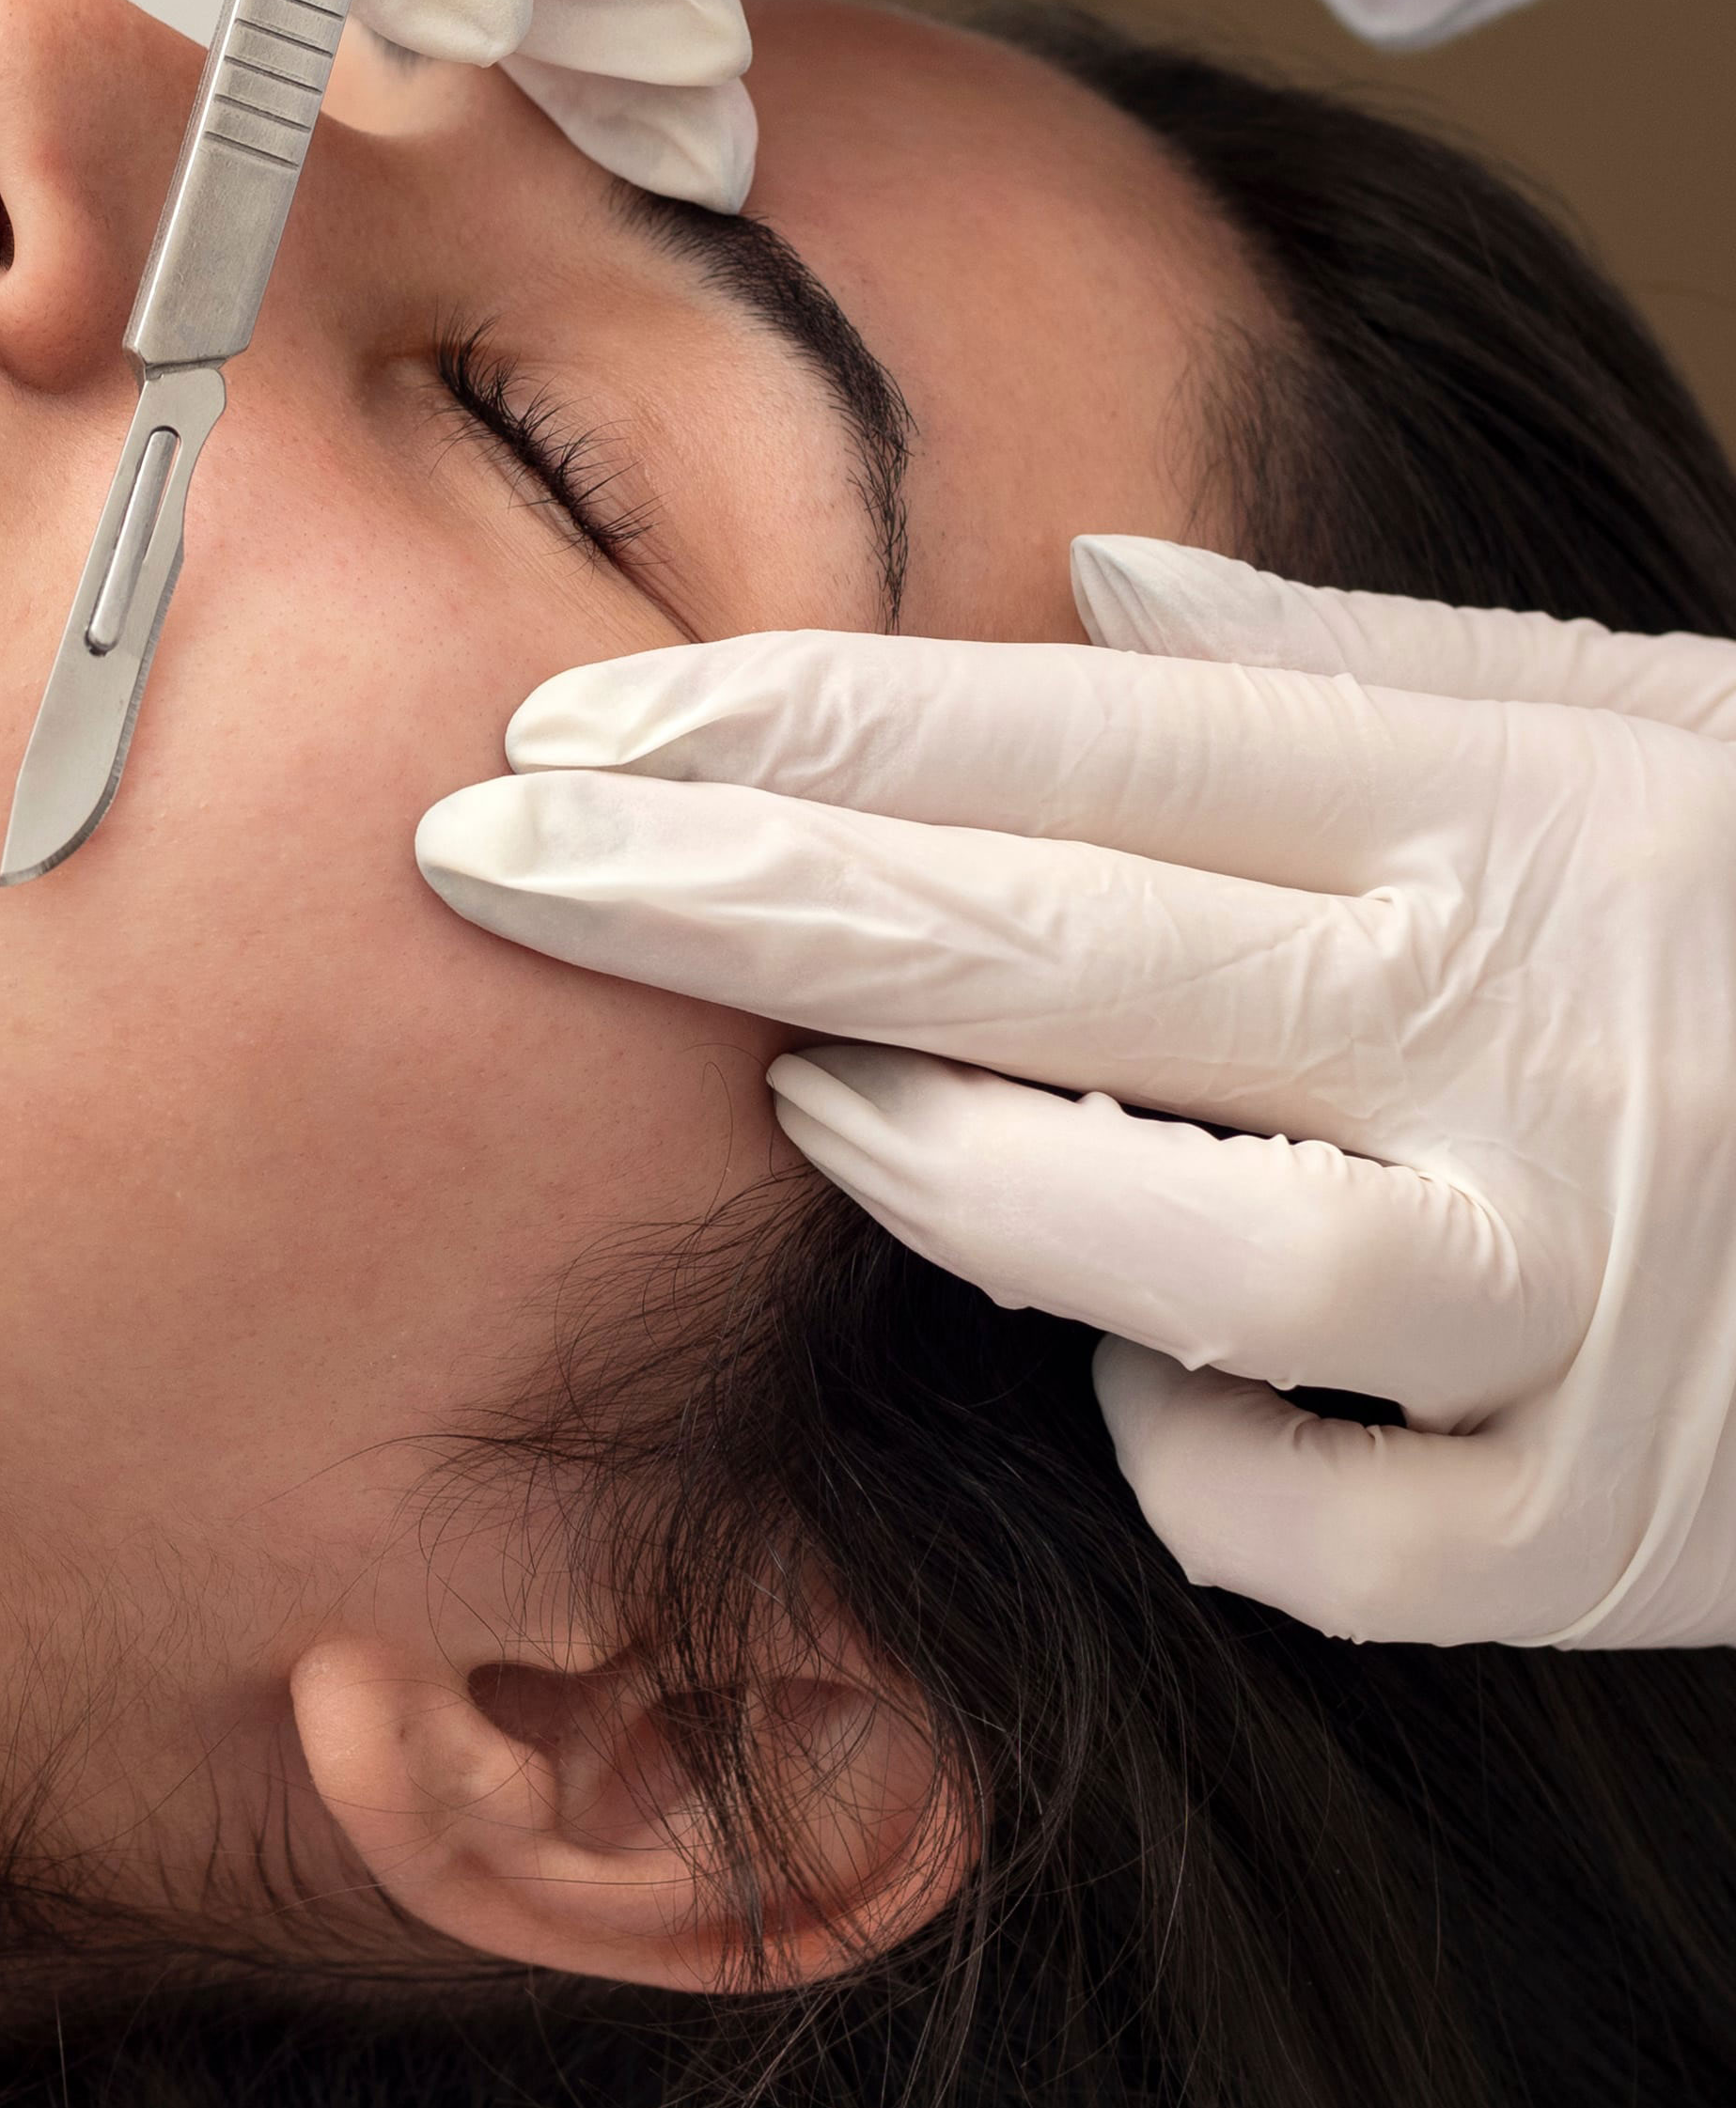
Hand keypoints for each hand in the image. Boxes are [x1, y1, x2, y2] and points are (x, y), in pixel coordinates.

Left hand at [408, 536, 1735, 1650]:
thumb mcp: (1673, 732)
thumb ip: (1379, 666)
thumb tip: (1102, 576)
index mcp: (1528, 810)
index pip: (1087, 737)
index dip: (809, 723)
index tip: (580, 719)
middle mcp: (1540, 1038)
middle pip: (1045, 953)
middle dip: (729, 899)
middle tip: (490, 855)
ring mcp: (1580, 1295)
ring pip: (1157, 1253)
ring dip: (943, 1178)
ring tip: (816, 1111)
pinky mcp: (1610, 1531)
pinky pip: (1301, 1520)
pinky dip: (1195, 1454)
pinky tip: (1159, 1370)